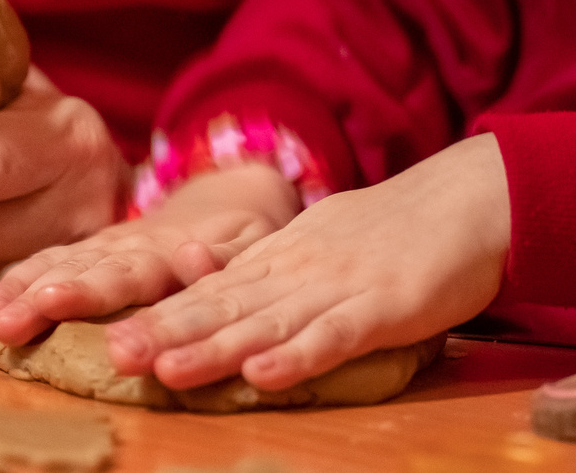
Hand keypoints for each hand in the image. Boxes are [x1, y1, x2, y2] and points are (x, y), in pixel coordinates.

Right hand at [0, 162, 298, 345]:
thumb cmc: (245, 227)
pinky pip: (46, 264)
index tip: (52, 303)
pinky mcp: (90, 252)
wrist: (229, 187)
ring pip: (53, 267)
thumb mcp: (253, 240)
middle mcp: (125, 246)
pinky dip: (12, 284)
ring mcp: (103, 246)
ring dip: (17, 292)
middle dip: (39, 298)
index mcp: (165, 248)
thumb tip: (193, 256)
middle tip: (4, 322)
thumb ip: (226, 256)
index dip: (87, 291)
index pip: (122, 272)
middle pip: (78, 272)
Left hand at [105, 133, 509, 392]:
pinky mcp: (383, 307)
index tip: (108, 336)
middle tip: (114, 354)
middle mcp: (298, 270)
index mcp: (281, 257)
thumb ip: (264, 265)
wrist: (467, 200)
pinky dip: (298, 358)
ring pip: (266, 323)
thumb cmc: (393, 229)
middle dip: (167, 332)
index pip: (209, 291)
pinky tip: (262, 376)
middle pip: (224, 305)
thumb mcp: (318, 239)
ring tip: (166, 370)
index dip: (161, 314)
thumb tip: (199, 270)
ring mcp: (338, 287)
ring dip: (214, 348)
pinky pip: (334, 337)